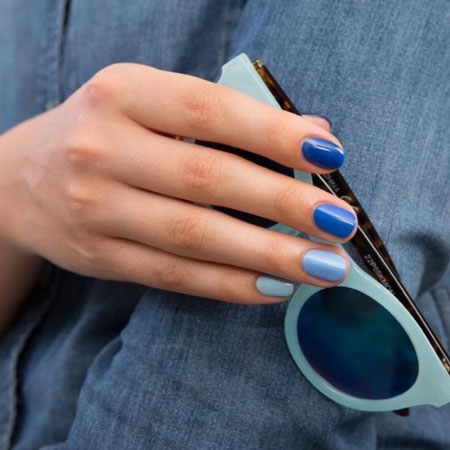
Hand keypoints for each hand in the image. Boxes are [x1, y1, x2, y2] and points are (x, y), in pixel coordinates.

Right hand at [0, 63, 356, 303]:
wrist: (23, 178)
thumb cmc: (106, 131)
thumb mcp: (151, 103)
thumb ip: (226, 117)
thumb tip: (312, 135)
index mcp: (122, 93)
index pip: (209, 110)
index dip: (273, 134)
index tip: (329, 156)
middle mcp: (103, 148)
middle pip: (208, 181)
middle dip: (283, 205)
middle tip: (339, 225)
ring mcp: (97, 208)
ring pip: (194, 238)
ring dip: (268, 256)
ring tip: (324, 267)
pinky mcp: (99, 257)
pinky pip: (175, 276)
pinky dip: (230, 284)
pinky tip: (275, 287)